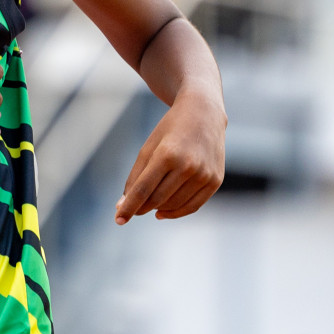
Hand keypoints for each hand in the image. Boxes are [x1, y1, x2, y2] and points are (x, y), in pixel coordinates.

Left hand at [115, 88, 225, 223]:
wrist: (204, 114)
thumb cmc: (170, 130)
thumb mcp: (148, 147)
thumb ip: (136, 176)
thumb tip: (123, 205)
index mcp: (167, 154)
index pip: (143, 189)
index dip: (130, 206)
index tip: (118, 219)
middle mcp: (188, 166)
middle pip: (157, 199)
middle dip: (141, 207)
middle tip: (132, 209)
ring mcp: (204, 175)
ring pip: (174, 205)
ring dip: (157, 209)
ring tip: (148, 204)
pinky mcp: (215, 181)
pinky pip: (192, 206)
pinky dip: (175, 212)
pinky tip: (162, 212)